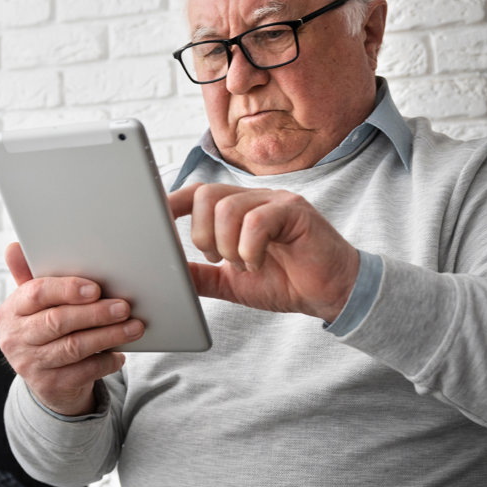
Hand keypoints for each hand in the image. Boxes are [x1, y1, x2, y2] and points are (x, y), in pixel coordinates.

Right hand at [0, 242, 142, 415]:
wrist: (45, 380)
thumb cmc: (44, 330)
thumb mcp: (34, 305)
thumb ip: (29, 276)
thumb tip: (14, 247)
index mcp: (11, 311)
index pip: (36, 294)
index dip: (67, 289)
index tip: (95, 288)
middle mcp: (15, 338)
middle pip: (58, 321)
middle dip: (95, 313)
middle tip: (124, 306)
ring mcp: (30, 365)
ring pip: (74, 347)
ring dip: (109, 335)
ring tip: (134, 327)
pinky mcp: (49, 386)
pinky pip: (84, 372)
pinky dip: (106, 361)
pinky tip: (120, 354)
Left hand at [167, 183, 359, 321]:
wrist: (331, 293)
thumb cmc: (286, 282)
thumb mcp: (233, 282)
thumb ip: (202, 274)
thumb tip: (168, 273)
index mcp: (237, 208)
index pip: (196, 193)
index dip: (172, 204)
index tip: (155, 223)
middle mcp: (255, 197)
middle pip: (206, 195)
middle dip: (202, 234)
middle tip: (222, 259)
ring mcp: (275, 201)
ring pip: (228, 208)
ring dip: (228, 245)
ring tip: (244, 263)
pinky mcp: (295, 210)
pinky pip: (256, 221)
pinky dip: (249, 249)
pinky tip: (259, 263)